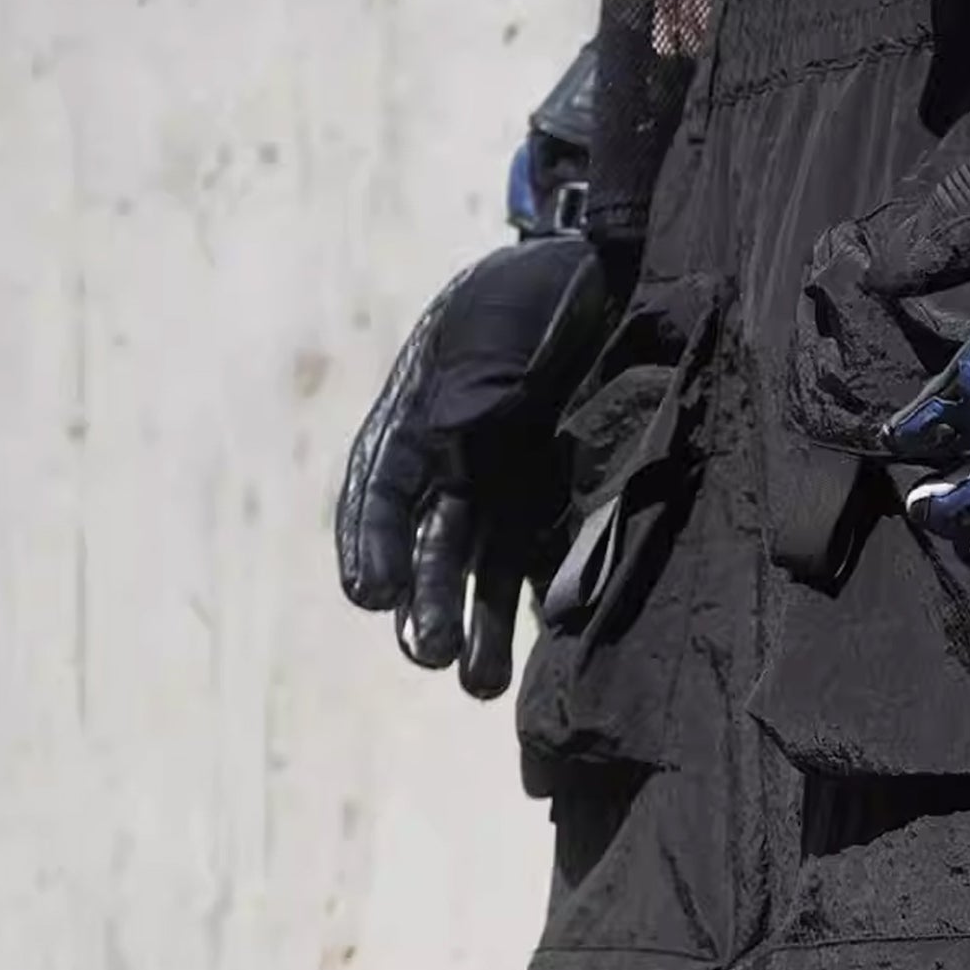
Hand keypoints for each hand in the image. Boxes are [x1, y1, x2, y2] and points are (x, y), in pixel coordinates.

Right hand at [335, 234, 612, 697]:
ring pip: (482, 573)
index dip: (373, 544)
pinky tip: (543, 653)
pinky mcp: (554, 511)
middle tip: (430, 654)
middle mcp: (453, 469)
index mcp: (417, 423)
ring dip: (479, 631)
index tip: (370, 594)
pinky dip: (539, 609)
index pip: (383, 494)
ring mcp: (504, 494)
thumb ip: (467, 393)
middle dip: (426, 604)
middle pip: (432, 548)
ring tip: (478, 686)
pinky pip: (543, 566)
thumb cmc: (527, 302)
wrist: (599, 283)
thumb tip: (449, 441)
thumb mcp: (487, 333)